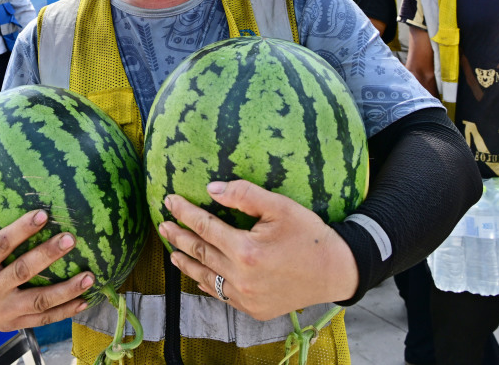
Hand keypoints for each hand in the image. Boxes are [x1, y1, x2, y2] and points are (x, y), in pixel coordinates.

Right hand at [0, 199, 93, 331]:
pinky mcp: (13, 324)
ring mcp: (3, 311)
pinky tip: (84, 300)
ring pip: (38, 301)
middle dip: (48, 255)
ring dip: (66, 290)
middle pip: (22, 272)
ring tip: (90, 276)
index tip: (43, 214)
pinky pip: (42, 319)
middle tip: (71, 238)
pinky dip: (65, 312)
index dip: (21, 230)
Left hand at [158, 180, 357, 321]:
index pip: (205, 227)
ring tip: (171, 251)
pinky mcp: (253, 309)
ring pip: (206, 278)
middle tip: (163, 224)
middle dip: (179, 236)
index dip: (185, 212)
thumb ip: (244, 195)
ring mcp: (245, 297)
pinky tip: (198, 275)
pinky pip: (221, 295)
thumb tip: (212, 189)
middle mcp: (241, 278)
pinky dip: (206, 283)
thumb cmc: (309, 235)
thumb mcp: (280, 206)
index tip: (170, 201)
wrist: (336, 272)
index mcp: (245, 250)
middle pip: (200, 253)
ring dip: (186, 263)